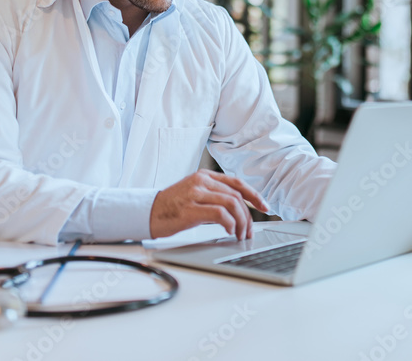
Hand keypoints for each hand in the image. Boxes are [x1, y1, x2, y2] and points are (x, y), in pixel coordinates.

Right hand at [150, 169, 268, 239]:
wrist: (147, 214)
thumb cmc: (171, 208)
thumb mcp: (194, 195)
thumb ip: (213, 196)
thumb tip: (238, 210)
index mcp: (204, 176)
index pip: (236, 182)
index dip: (254, 195)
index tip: (264, 207)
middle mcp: (201, 181)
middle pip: (236, 195)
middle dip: (248, 215)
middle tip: (250, 231)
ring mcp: (196, 193)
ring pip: (231, 204)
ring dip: (241, 222)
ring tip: (240, 235)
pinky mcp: (191, 208)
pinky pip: (220, 214)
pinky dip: (230, 224)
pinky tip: (229, 232)